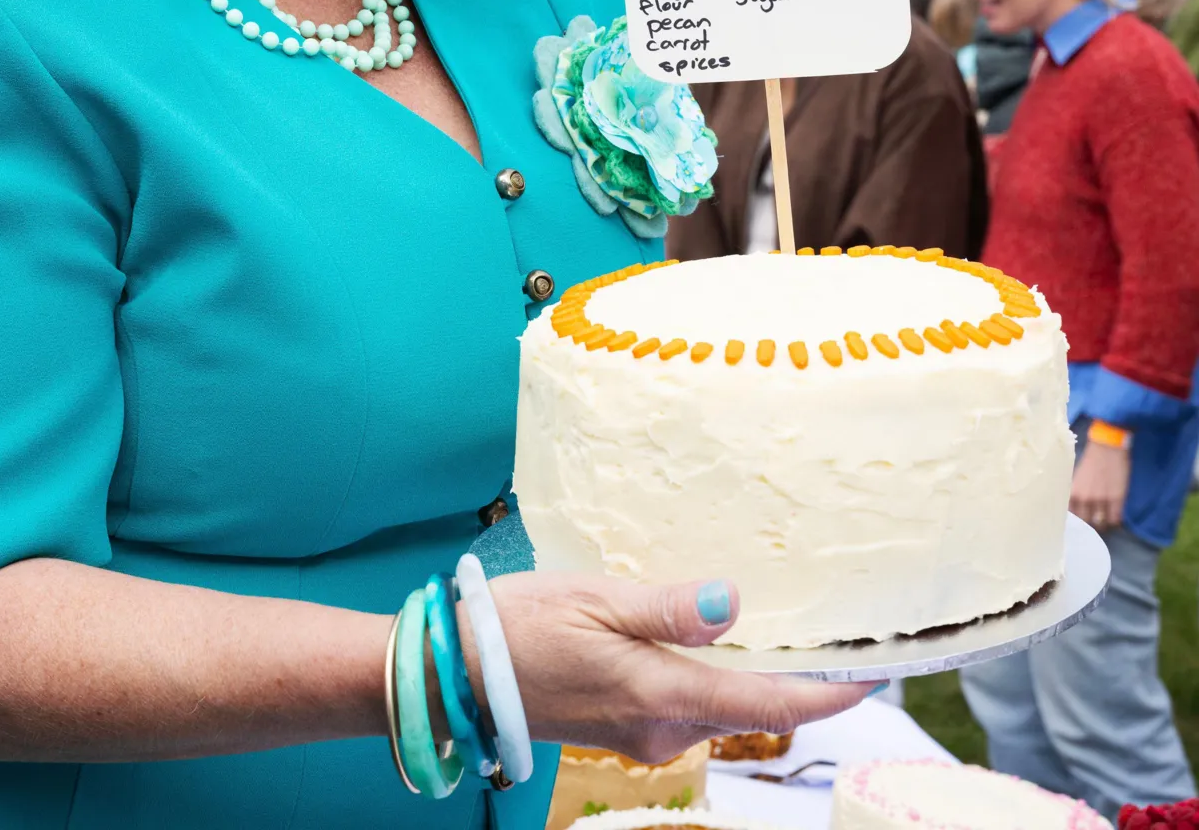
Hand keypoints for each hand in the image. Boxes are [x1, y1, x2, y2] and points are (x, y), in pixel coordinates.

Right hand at [459, 572, 871, 763]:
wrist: (456, 674)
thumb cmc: (517, 629)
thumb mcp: (594, 599)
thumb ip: (668, 608)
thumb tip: (734, 603)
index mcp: (660, 695)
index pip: (767, 701)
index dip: (828, 694)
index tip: (875, 676)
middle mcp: (662, 727)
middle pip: (751, 706)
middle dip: (797, 679)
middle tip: (836, 634)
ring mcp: (645, 732)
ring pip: (721, 704)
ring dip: (754, 674)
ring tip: (783, 626)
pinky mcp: (627, 724)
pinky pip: (690, 703)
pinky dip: (715, 676)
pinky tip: (712, 639)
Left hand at [1070, 440, 1129, 530]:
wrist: (1106, 448)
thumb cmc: (1090, 460)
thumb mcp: (1076, 478)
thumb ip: (1076, 493)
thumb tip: (1076, 507)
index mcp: (1073, 493)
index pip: (1073, 516)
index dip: (1078, 520)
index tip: (1080, 522)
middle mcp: (1085, 499)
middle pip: (1087, 522)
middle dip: (1090, 524)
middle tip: (1094, 522)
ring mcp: (1101, 500)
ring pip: (1101, 522)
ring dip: (1103, 523)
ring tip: (1104, 521)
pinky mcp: (1117, 499)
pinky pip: (1115, 518)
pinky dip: (1115, 521)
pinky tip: (1114, 517)